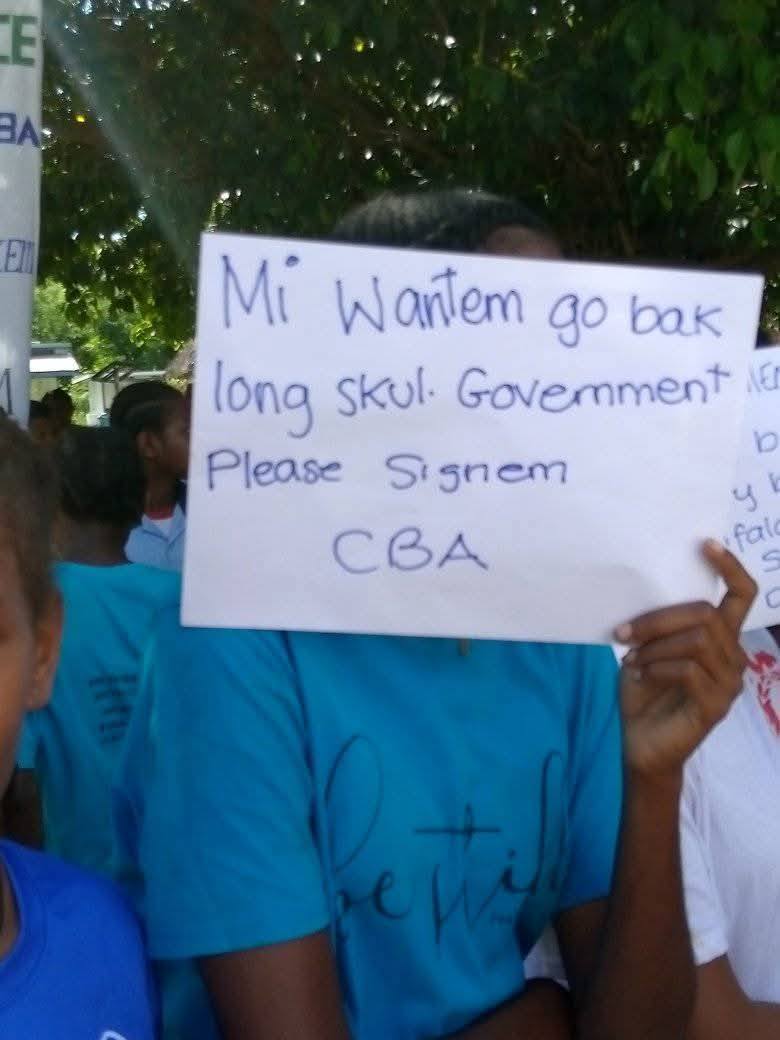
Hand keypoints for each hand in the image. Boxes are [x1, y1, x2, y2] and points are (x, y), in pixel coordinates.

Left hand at [616, 540, 756, 777]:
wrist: (638, 745)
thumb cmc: (643, 692)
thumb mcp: (648, 648)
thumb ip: (659, 624)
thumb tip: (640, 587)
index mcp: (719, 638)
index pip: (741, 596)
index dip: (729, 568)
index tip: (705, 544)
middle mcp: (733, 657)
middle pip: (706, 614)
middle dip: (659, 619)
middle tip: (622, 631)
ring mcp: (728, 683)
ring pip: (697, 640)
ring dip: (655, 645)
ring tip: (630, 657)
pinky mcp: (716, 705)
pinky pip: (689, 670)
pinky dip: (657, 667)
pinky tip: (638, 673)